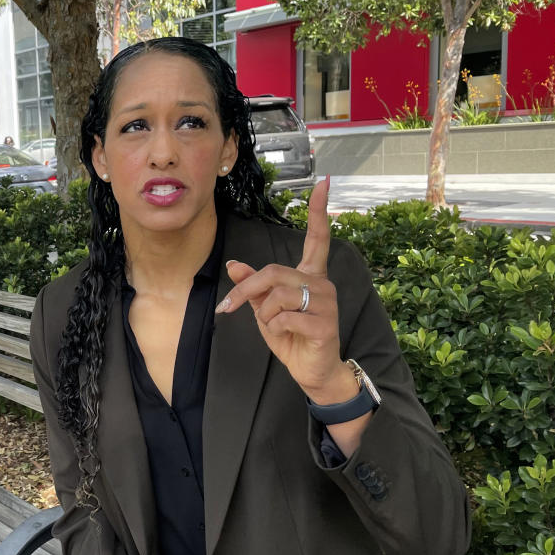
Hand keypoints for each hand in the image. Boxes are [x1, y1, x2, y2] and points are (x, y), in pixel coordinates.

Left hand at [215, 176, 354, 402]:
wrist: (311, 371)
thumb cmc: (291, 338)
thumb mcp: (265, 310)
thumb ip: (252, 287)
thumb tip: (232, 264)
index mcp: (309, 276)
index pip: (317, 239)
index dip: (318, 212)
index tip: (323, 183)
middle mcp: (321, 283)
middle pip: (274, 272)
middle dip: (245, 290)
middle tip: (228, 307)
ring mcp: (326, 302)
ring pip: (277, 295)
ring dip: (263, 314)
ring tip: (273, 327)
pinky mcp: (325, 322)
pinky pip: (285, 316)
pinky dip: (274, 327)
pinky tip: (286, 336)